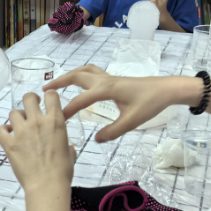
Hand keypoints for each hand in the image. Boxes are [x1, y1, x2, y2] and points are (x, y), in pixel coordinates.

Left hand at [0, 91, 73, 194]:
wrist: (47, 185)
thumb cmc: (63, 171)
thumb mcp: (70, 153)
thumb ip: (66, 145)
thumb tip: (67, 147)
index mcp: (55, 121)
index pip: (51, 95)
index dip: (48, 96)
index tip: (46, 102)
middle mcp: (37, 122)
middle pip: (29, 98)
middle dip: (30, 100)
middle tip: (31, 109)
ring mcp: (21, 132)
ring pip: (13, 112)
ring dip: (17, 118)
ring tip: (19, 126)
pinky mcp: (9, 143)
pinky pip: (1, 130)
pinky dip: (3, 130)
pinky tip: (8, 135)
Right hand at [44, 65, 194, 141]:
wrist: (166, 90)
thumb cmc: (150, 104)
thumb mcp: (132, 121)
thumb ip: (113, 131)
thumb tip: (96, 140)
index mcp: (106, 89)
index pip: (80, 100)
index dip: (67, 110)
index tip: (56, 120)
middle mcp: (104, 80)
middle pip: (76, 76)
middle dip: (59, 82)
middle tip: (45, 91)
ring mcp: (109, 77)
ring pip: (84, 71)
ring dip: (69, 75)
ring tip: (57, 84)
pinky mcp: (113, 79)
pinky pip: (92, 72)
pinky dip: (80, 74)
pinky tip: (79, 83)